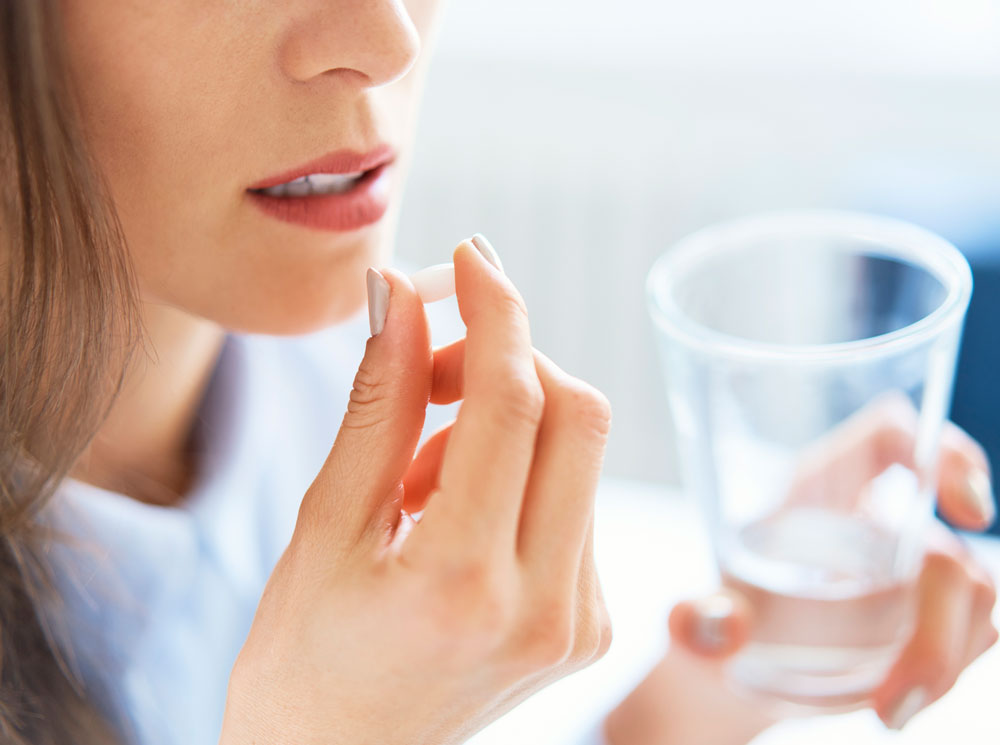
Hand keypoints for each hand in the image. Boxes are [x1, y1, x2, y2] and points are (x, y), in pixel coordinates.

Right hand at [219, 239, 612, 744]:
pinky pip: (577, 499)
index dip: (497, 312)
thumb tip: (399, 297)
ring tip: (420, 468)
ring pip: (581, 452)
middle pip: (577, 413)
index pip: (514, 405)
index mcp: (461, 584)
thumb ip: (376, 405)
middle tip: (432, 365)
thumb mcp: (322, 526)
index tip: (471, 259)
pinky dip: (521, 471)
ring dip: (509, 420)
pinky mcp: (588, 624)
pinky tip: (452, 504)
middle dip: (511, 357)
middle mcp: (544, 608)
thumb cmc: (303, 661)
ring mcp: (579, 622)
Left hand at [606, 402, 996, 744]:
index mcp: (816, 489)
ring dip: (942, 660)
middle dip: (934, 631)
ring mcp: (910, 564)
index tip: (970, 510)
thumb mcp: (704, 620)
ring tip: (885, 707)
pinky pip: (972, 633)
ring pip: (973, 593)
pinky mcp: (931, 610)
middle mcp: (872, 518)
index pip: (891, 436)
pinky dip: (943, 674)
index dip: (943, 455)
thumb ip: (702, 624)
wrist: (737, 668)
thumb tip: (706, 628)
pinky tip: (894, 703)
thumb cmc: (723, 622)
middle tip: (890, 699)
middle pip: (943, 546)